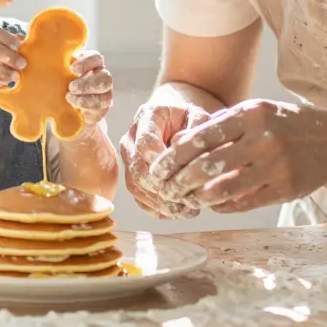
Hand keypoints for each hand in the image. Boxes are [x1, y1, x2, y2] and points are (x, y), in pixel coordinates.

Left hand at [67, 50, 111, 130]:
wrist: (66, 104)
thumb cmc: (63, 81)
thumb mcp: (61, 70)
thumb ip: (60, 63)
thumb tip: (49, 58)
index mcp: (93, 64)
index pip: (97, 58)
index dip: (87, 63)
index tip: (73, 68)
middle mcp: (102, 77)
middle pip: (105, 78)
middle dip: (87, 83)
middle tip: (71, 87)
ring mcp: (104, 94)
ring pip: (104, 96)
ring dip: (86, 98)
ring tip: (69, 98)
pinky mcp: (101, 109)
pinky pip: (99, 109)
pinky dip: (86, 107)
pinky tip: (74, 107)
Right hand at [119, 102, 212, 219]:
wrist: (174, 117)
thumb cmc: (188, 116)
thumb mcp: (197, 113)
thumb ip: (195, 124)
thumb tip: (180, 142)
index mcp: (147, 117)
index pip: (145, 142)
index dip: (160, 161)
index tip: (181, 173)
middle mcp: (131, 138)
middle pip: (138, 169)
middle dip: (162, 187)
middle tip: (187, 199)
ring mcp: (129, 159)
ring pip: (136, 186)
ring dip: (160, 202)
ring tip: (186, 210)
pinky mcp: (132, 176)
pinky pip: (138, 197)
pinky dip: (156, 208)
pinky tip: (176, 212)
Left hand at [148, 100, 326, 213]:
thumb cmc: (286, 124)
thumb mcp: (255, 113)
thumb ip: (220, 125)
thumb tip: (179, 142)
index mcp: (251, 115)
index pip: (202, 136)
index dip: (175, 156)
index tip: (159, 168)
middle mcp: (262, 139)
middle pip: (208, 165)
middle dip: (180, 181)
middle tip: (166, 189)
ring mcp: (275, 166)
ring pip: (224, 188)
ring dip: (198, 197)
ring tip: (187, 199)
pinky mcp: (285, 189)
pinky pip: (244, 203)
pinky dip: (223, 206)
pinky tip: (213, 205)